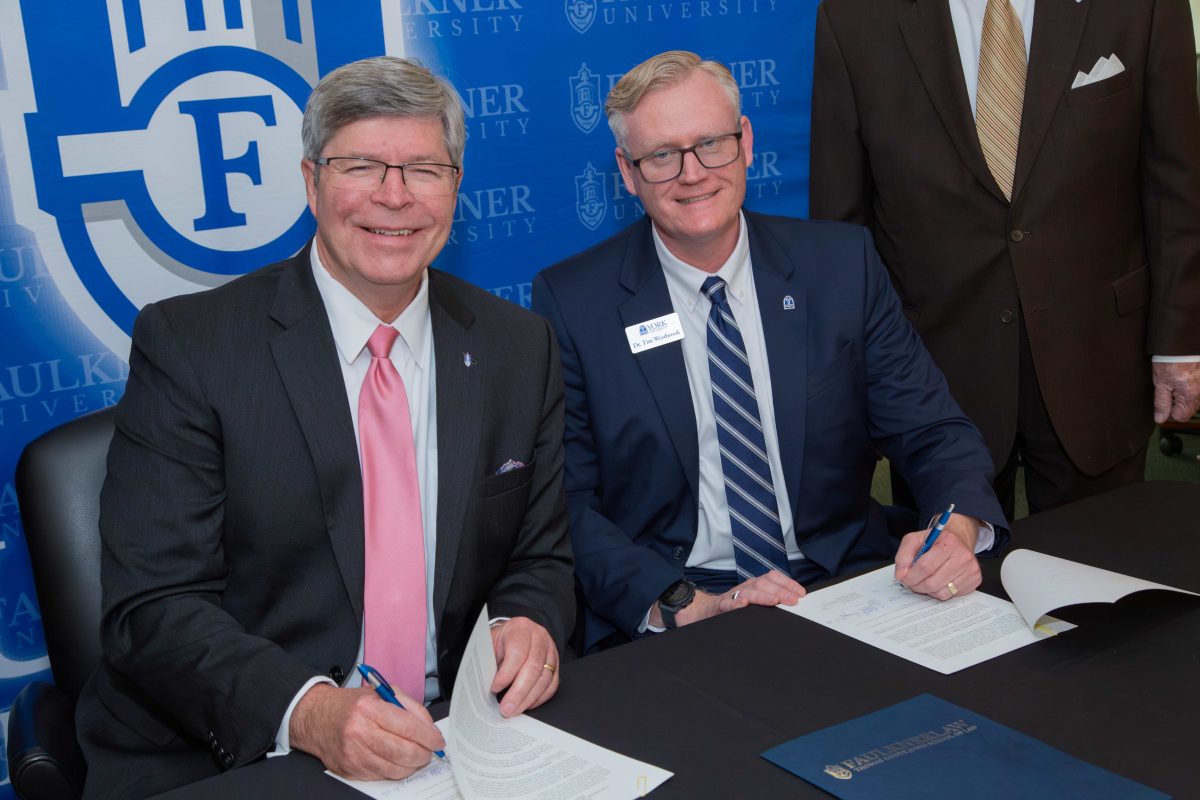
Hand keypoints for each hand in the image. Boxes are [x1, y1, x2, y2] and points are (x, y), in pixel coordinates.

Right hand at [289, 683, 444, 780]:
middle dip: (423, 754)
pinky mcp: (350, 770)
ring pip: (395, 768)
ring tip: (413, 755)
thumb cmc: (352, 705)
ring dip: (411, 764)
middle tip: (428, 750)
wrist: (317, 719)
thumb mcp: (382, 693)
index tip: (438, 740)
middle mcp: (359, 732)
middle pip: (404, 752)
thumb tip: (430, 728)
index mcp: (369, 708)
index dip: (428, 737)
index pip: (408, 727)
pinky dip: (394, 769)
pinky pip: (382, 775)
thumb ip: (409, 707)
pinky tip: (394, 759)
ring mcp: (354, 754)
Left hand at [490, 617, 558, 716]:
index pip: (517, 652)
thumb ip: (489, 662)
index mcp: (520, 628)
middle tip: (506, 709)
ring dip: (528, 699)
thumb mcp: (490, 644)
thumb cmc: (500, 641)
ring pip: (544, 678)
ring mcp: (550, 650)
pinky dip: (539, 698)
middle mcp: (539, 637)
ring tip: (514, 710)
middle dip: (519, 692)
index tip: (495, 688)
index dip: (507, 673)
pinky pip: (552, 685)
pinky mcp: (556, 664)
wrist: (514, 634)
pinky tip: (526, 705)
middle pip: (534, 667)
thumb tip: (484, 686)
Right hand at [654, 570, 805, 627]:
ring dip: (763, 596)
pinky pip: (727, 604)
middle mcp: (744, 587)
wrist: (702, 611)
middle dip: (780, 591)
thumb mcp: (752, 601)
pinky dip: (735, 604)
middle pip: (763, 584)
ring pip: (748, 592)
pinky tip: (743, 605)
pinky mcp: (720, 606)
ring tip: (774, 601)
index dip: (787, 583)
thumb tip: (793, 603)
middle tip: (794, 600)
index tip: (801, 593)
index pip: (772, 578)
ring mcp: (732, 596)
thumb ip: (768, 600)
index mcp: (754, 585)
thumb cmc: (731, 608)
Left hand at [893, 513, 981, 600]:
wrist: (959, 540)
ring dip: (927, 590)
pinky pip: (950, 595)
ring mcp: (971, 570)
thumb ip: (903, 556)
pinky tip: (938, 581)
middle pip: (932, 582)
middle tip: (911, 582)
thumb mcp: (914, 540)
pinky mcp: (975, 581)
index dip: (910, 576)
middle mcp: (963, 556)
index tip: (903, 578)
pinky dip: (939, 592)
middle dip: (917, 586)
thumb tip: (901, 575)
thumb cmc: (935, 541)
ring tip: (924, 580)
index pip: (925, 566)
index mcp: (948, 542)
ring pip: (941, 592)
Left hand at [1152, 361, 1199, 423]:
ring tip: (1176, 379)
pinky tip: (1183, 375)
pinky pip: (1197, 389)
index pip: (1180, 417)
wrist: (1181, 343)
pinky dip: (1190, 385)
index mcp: (1190, 396)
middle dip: (1177, 402)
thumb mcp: (1160, 383)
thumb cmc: (1170, 361)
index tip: (1164, 399)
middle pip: (1189, 408)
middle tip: (1169, 386)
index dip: (1169, 411)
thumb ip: (1161, 403)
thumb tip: (1160, 419)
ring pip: (1193, 399)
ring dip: (1184, 393)